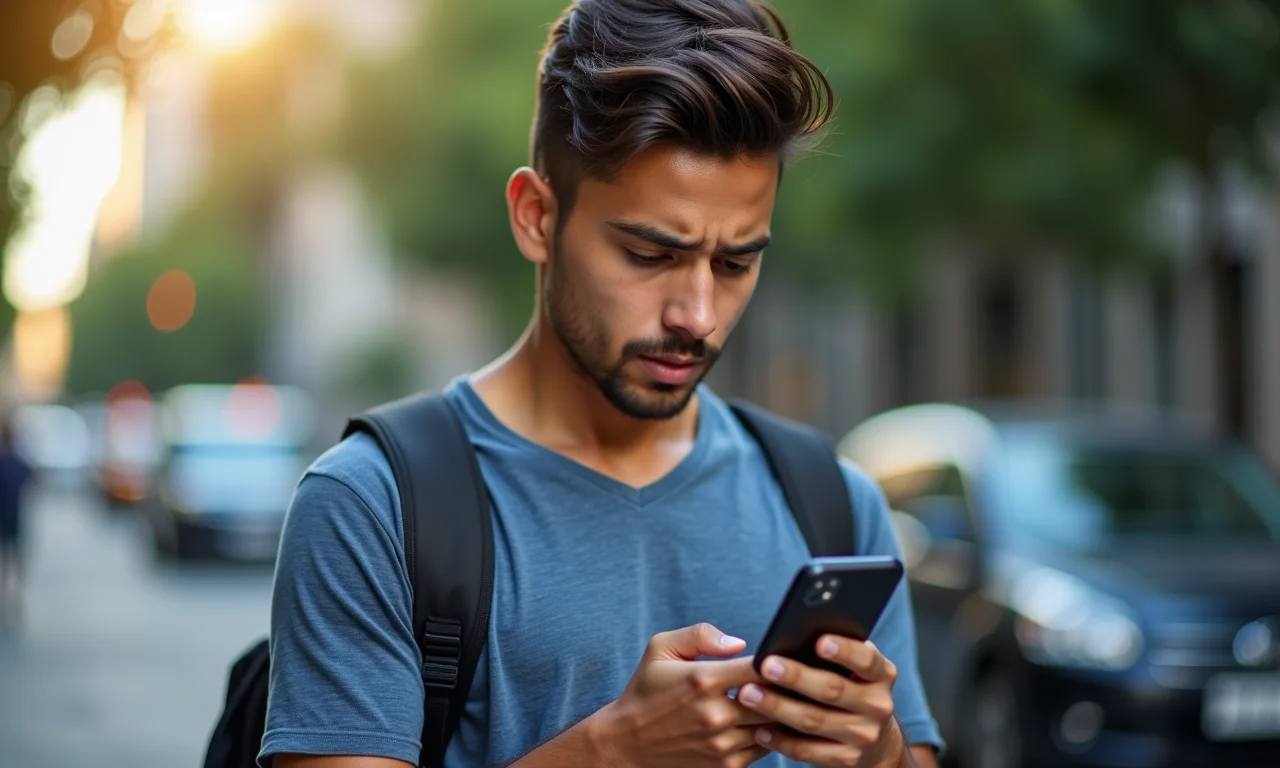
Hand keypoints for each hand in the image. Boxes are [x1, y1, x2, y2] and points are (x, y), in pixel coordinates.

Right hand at [590, 623, 774, 767]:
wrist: (627, 742)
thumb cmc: (646, 689)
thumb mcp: (661, 648)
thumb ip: (701, 635)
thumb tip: (739, 644)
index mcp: (704, 680)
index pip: (761, 668)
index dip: (779, 661)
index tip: (782, 657)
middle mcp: (716, 714)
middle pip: (776, 700)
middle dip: (786, 688)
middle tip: (793, 678)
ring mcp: (722, 743)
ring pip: (774, 727)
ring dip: (781, 713)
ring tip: (784, 699)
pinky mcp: (725, 765)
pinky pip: (764, 748)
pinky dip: (768, 734)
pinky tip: (763, 722)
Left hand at [735, 636, 902, 767]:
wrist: (875, 739)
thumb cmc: (851, 688)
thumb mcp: (854, 669)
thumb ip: (835, 653)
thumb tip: (792, 636)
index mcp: (881, 674)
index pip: (866, 659)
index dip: (845, 650)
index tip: (819, 642)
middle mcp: (878, 705)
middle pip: (832, 689)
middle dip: (796, 677)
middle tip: (765, 665)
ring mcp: (864, 735)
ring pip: (814, 721)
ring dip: (777, 707)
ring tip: (748, 695)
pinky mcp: (847, 759)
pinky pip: (807, 750)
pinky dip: (780, 740)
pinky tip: (759, 729)